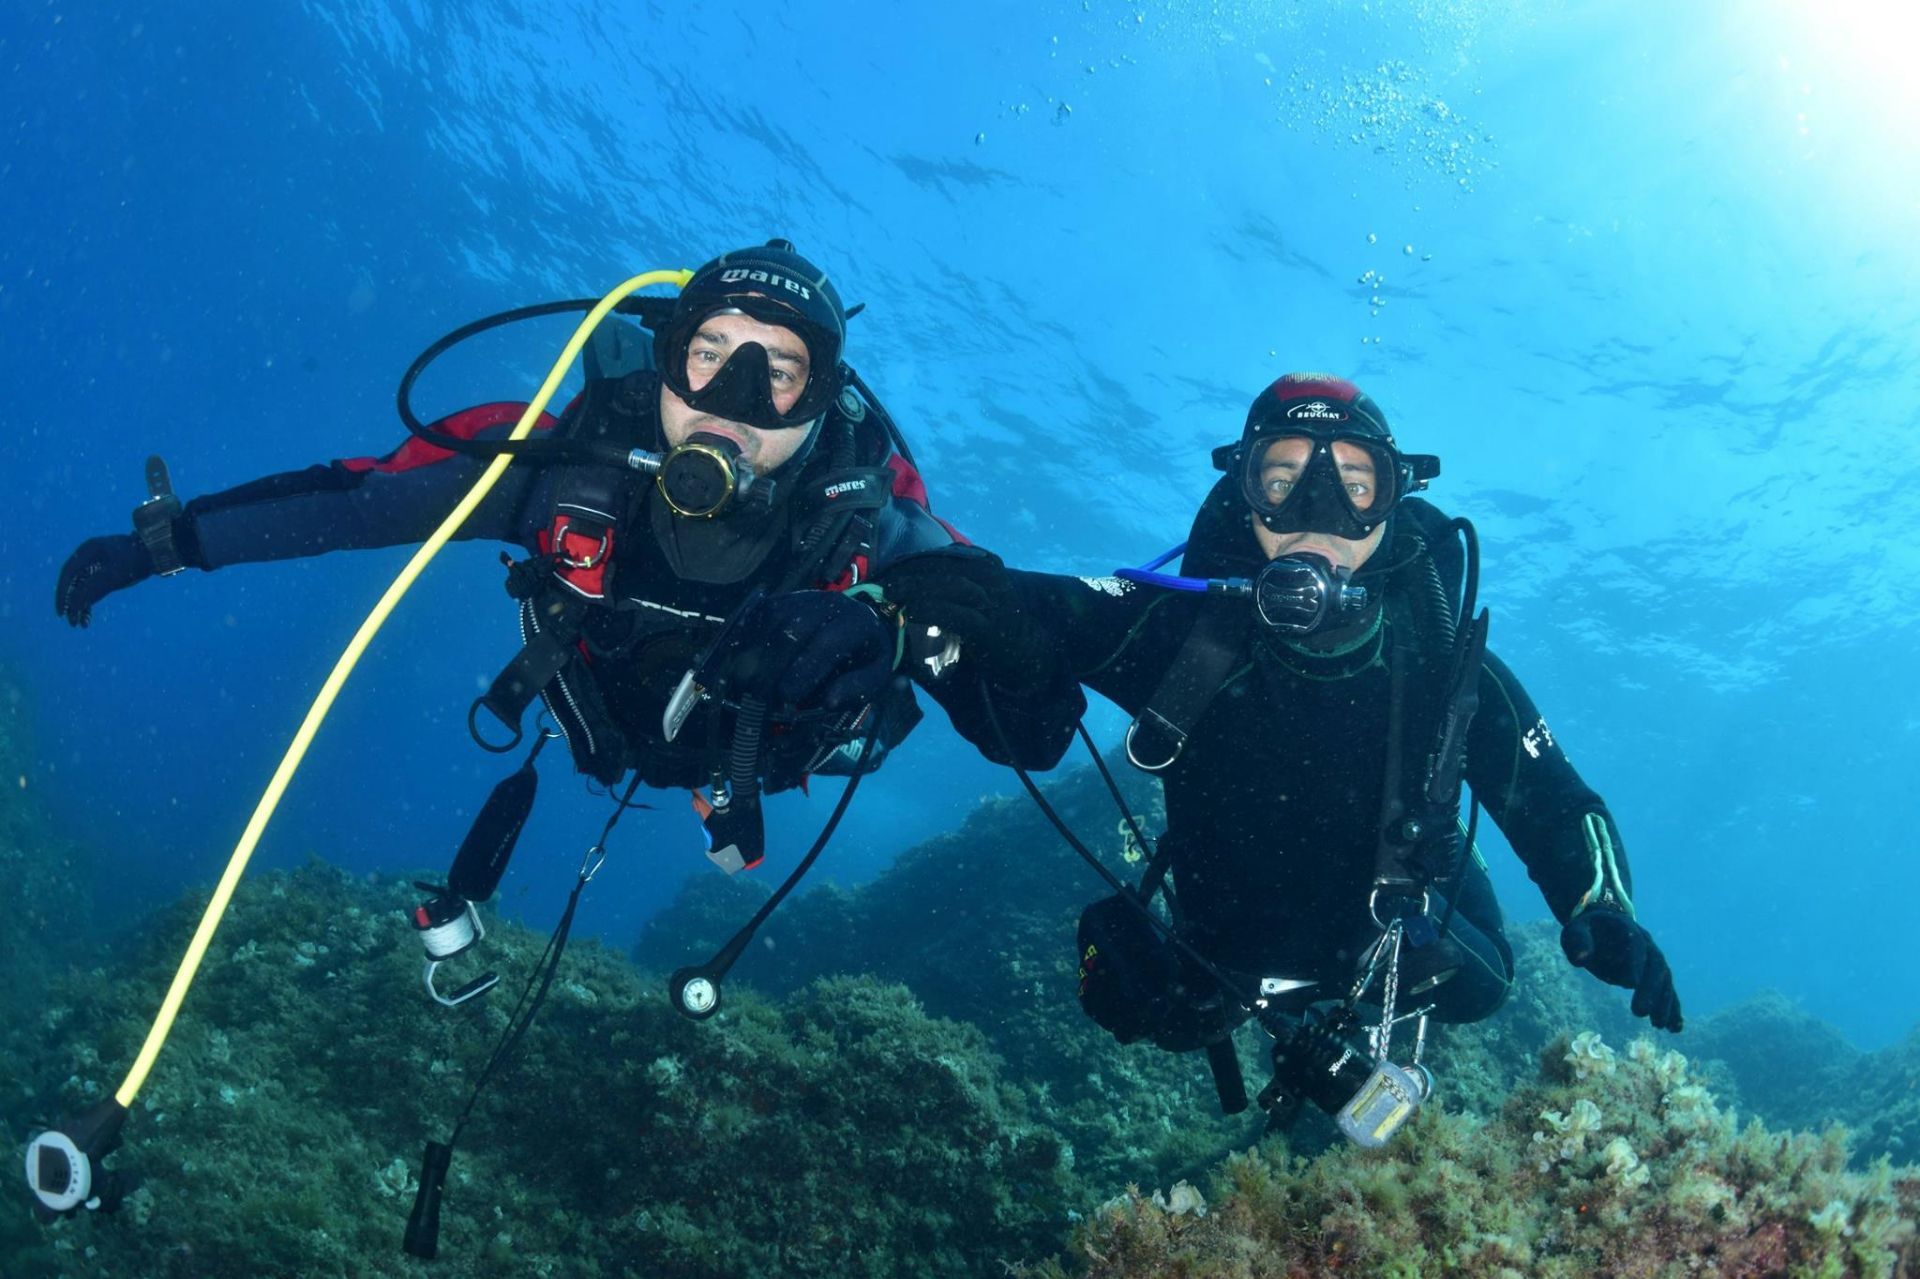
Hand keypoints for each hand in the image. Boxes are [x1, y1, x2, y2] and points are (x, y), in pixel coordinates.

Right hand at [55, 535, 154, 627]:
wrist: (157, 553)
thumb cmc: (136, 559)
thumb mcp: (115, 575)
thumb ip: (94, 588)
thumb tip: (75, 605)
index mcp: (87, 551)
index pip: (68, 573)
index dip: (62, 593)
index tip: (61, 610)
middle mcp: (89, 557)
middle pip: (73, 582)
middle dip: (71, 602)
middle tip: (70, 621)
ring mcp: (96, 565)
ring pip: (82, 588)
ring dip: (80, 606)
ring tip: (80, 625)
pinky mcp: (105, 574)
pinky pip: (92, 589)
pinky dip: (89, 603)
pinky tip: (87, 618)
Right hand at [726, 590, 893, 711]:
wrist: (861, 625)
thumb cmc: (865, 657)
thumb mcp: (876, 677)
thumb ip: (856, 689)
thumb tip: (829, 702)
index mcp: (858, 623)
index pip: (826, 643)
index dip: (804, 670)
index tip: (787, 697)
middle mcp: (830, 603)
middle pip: (792, 631)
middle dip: (773, 668)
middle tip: (761, 698)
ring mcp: (805, 598)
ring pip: (771, 621)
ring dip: (755, 655)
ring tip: (748, 686)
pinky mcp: (785, 598)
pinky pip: (759, 614)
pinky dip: (747, 639)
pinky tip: (740, 663)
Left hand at [879, 550, 1054, 691]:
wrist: (1027, 655)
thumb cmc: (991, 629)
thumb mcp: (970, 602)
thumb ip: (944, 593)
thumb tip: (903, 593)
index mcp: (983, 564)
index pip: (937, 556)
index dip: (907, 563)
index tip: (881, 575)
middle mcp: (988, 577)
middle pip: (938, 567)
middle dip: (904, 576)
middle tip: (877, 587)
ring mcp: (990, 601)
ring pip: (944, 585)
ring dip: (911, 590)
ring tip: (887, 598)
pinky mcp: (989, 627)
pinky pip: (953, 614)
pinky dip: (928, 612)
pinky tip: (909, 614)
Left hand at [1561, 906, 1682, 1031]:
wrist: (1604, 926)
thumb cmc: (1587, 931)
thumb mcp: (1575, 931)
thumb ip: (1578, 941)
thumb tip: (1580, 959)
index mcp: (1628, 929)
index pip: (1636, 945)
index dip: (1635, 963)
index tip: (1631, 984)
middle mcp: (1647, 943)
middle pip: (1655, 965)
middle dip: (1650, 989)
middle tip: (1639, 1012)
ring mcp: (1654, 959)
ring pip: (1665, 980)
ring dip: (1664, 1003)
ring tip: (1658, 1025)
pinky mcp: (1656, 975)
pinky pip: (1668, 991)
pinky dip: (1673, 1009)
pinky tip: (1674, 1028)